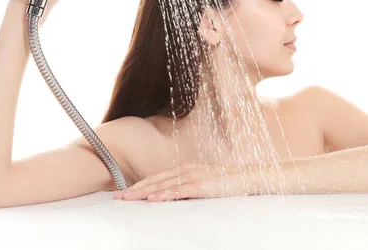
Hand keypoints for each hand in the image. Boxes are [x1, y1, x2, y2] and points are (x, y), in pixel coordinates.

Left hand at [113, 163, 252, 201]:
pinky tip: (153, 198)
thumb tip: (171, 197)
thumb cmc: (227, 182)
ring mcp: (194, 176)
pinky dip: (164, 194)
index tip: (124, 191)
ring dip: (143, 191)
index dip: (139, 184)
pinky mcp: (202, 185)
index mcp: (185, 169)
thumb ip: (188, 187)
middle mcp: (186, 170)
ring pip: (163, 184)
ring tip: (128, 198)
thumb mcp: (204, 183)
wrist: (250, 177)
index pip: (156, 177)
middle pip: (155, 179)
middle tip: (118, 197)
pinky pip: (179, 190)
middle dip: (135, 188)